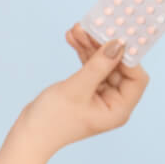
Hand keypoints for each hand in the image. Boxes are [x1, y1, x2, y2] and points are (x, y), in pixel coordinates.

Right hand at [12, 23, 149, 160]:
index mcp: (119, 109)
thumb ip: (98, 66)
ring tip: (77, 29)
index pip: (137, 78)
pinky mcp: (88, 90)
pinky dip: (83, 54)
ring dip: (91, 46)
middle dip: (104, 47)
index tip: (116, 37)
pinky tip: (72, 38)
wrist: (27, 135)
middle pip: (118, 68)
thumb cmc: (52, 119)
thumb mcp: (77, 88)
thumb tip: (118, 45)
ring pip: (103, 65)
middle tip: (91, 27)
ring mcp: (101, 96)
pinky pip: (90, 68)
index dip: (129, 57)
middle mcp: (114, 103)